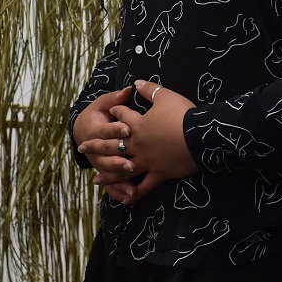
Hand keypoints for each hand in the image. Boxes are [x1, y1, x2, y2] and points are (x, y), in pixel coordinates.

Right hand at [72, 87, 139, 203]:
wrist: (82, 131)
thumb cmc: (97, 114)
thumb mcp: (102, 103)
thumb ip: (114, 99)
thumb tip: (128, 89)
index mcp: (94, 129)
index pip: (105, 130)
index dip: (116, 129)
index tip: (129, 128)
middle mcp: (95, 149)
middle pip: (106, 154)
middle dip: (118, 158)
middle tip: (131, 162)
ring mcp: (99, 162)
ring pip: (108, 171)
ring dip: (119, 177)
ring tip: (132, 183)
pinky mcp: (104, 172)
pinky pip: (110, 185)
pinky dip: (119, 192)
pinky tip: (130, 197)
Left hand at [107, 80, 197, 203]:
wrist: (199, 136)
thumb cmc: (182, 114)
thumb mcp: (166, 96)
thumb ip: (149, 90)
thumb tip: (136, 82)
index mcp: (138, 125)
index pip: (122, 117)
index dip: (116, 113)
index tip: (109, 112)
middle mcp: (138, 145)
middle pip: (113, 145)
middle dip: (96, 146)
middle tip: (82, 147)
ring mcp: (146, 162)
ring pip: (122, 170)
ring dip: (108, 175)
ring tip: (96, 180)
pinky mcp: (158, 174)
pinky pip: (143, 187)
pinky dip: (133, 194)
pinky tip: (125, 199)